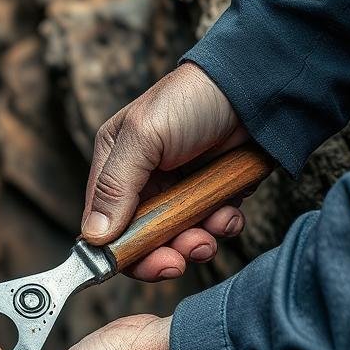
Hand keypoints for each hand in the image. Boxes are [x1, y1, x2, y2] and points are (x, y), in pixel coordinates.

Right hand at [83, 62, 252, 281]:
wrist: (256, 87)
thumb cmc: (193, 99)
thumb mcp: (145, 136)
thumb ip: (115, 186)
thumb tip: (93, 236)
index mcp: (115, 164)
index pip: (104, 224)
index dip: (119, 250)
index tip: (143, 262)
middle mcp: (143, 181)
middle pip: (142, 240)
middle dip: (163, 253)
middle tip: (181, 258)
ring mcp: (179, 190)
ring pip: (179, 238)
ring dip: (196, 242)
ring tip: (213, 228)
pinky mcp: (211, 193)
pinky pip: (211, 226)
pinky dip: (222, 226)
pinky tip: (229, 211)